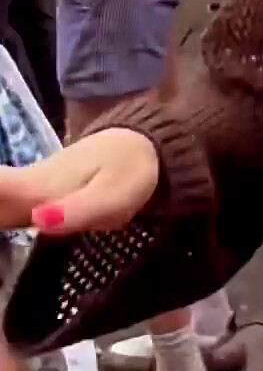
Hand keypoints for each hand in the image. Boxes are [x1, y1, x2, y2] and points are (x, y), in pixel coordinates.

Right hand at [0, 127, 159, 234]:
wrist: (140, 148)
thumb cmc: (129, 171)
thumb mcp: (114, 194)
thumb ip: (78, 209)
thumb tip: (37, 221)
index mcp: (40, 186)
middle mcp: (25, 188)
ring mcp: (27, 192)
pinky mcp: (32, 198)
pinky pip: (2, 207)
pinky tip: (0, 219)